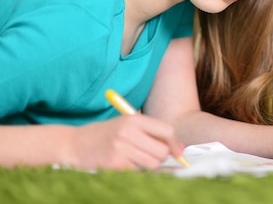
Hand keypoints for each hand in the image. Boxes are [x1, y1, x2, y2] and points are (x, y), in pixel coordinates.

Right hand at [68, 115, 185, 169]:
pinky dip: (134, 172)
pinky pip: (137, 173)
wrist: (72, 145)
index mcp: (134, 119)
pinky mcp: (114, 165)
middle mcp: (128, 132)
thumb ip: (151, 133)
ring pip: (152, 164)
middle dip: (161, 157)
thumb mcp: (127, 126)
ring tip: (135, 160)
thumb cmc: (104, 136)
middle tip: (150, 156)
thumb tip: (180, 149)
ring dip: (148, 166)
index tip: (176, 151)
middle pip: (162, 151)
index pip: (167, 131)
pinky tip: (123, 165)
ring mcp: (120, 149)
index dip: (174, 143)